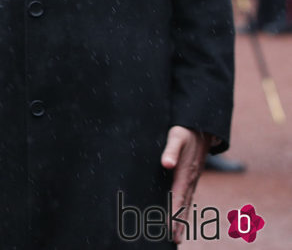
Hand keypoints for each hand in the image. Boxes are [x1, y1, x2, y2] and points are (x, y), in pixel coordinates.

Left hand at [160, 126, 209, 242]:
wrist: (202, 128)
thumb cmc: (186, 131)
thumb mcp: (176, 137)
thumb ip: (171, 150)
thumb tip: (166, 164)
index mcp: (185, 174)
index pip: (178, 198)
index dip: (173, 214)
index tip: (169, 229)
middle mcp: (190, 181)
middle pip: (184, 206)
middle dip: (179, 224)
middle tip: (174, 241)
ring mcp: (192, 180)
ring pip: (187, 204)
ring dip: (182, 220)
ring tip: (177, 236)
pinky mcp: (191, 177)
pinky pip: (187, 197)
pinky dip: (184, 209)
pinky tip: (181, 215)